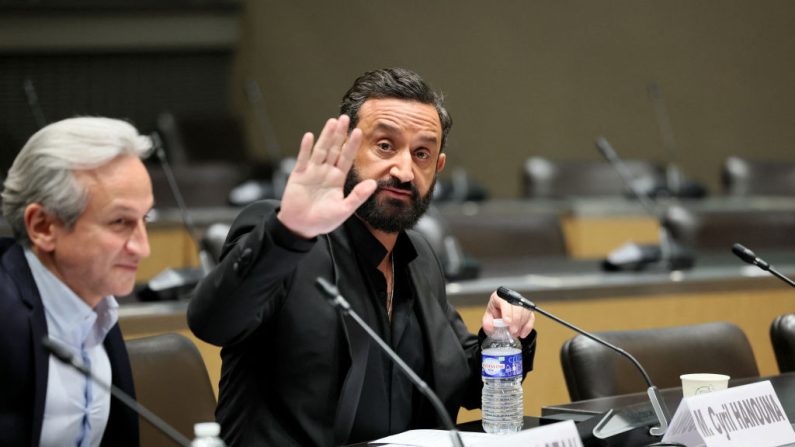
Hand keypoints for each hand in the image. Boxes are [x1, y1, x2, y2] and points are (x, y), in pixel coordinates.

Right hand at [277, 115, 376, 238]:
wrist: (301, 227)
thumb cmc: (323, 220)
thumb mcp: (344, 209)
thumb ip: (358, 196)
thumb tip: (373, 183)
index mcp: (337, 179)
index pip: (347, 158)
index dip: (352, 145)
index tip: (359, 131)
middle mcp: (325, 172)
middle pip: (334, 149)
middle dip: (340, 134)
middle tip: (345, 117)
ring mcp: (311, 172)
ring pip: (320, 150)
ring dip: (325, 136)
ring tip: (332, 122)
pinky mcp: (298, 176)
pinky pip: (303, 159)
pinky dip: (306, 148)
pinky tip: (309, 136)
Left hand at [482, 291, 534, 338]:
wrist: (499, 320)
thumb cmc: (494, 316)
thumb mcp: (488, 320)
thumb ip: (487, 323)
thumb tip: (489, 326)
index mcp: (499, 297)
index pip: (504, 301)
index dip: (507, 312)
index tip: (507, 322)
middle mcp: (511, 298)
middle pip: (517, 306)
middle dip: (516, 321)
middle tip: (512, 331)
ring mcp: (520, 303)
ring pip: (525, 312)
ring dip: (521, 325)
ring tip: (514, 333)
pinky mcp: (527, 310)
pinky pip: (531, 318)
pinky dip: (527, 327)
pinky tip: (522, 334)